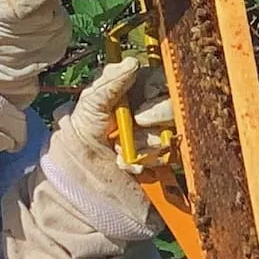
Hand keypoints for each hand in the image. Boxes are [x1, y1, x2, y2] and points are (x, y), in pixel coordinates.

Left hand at [40, 57, 166, 242]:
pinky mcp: (168, 162)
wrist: (83, 196)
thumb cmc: (80, 149)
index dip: (154, 88)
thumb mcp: (86, 114)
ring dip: (151, 141)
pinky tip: (133, 168)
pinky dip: (155, 161)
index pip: (156, 80)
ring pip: (177, 127)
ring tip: (125, 155)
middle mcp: (148, 113)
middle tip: (140, 121)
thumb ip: (105, 88)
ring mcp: (160, 138)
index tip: (142, 100)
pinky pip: (178, 153)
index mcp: (129, 96)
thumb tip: (130, 63)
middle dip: (158, 111)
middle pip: (173, 101)